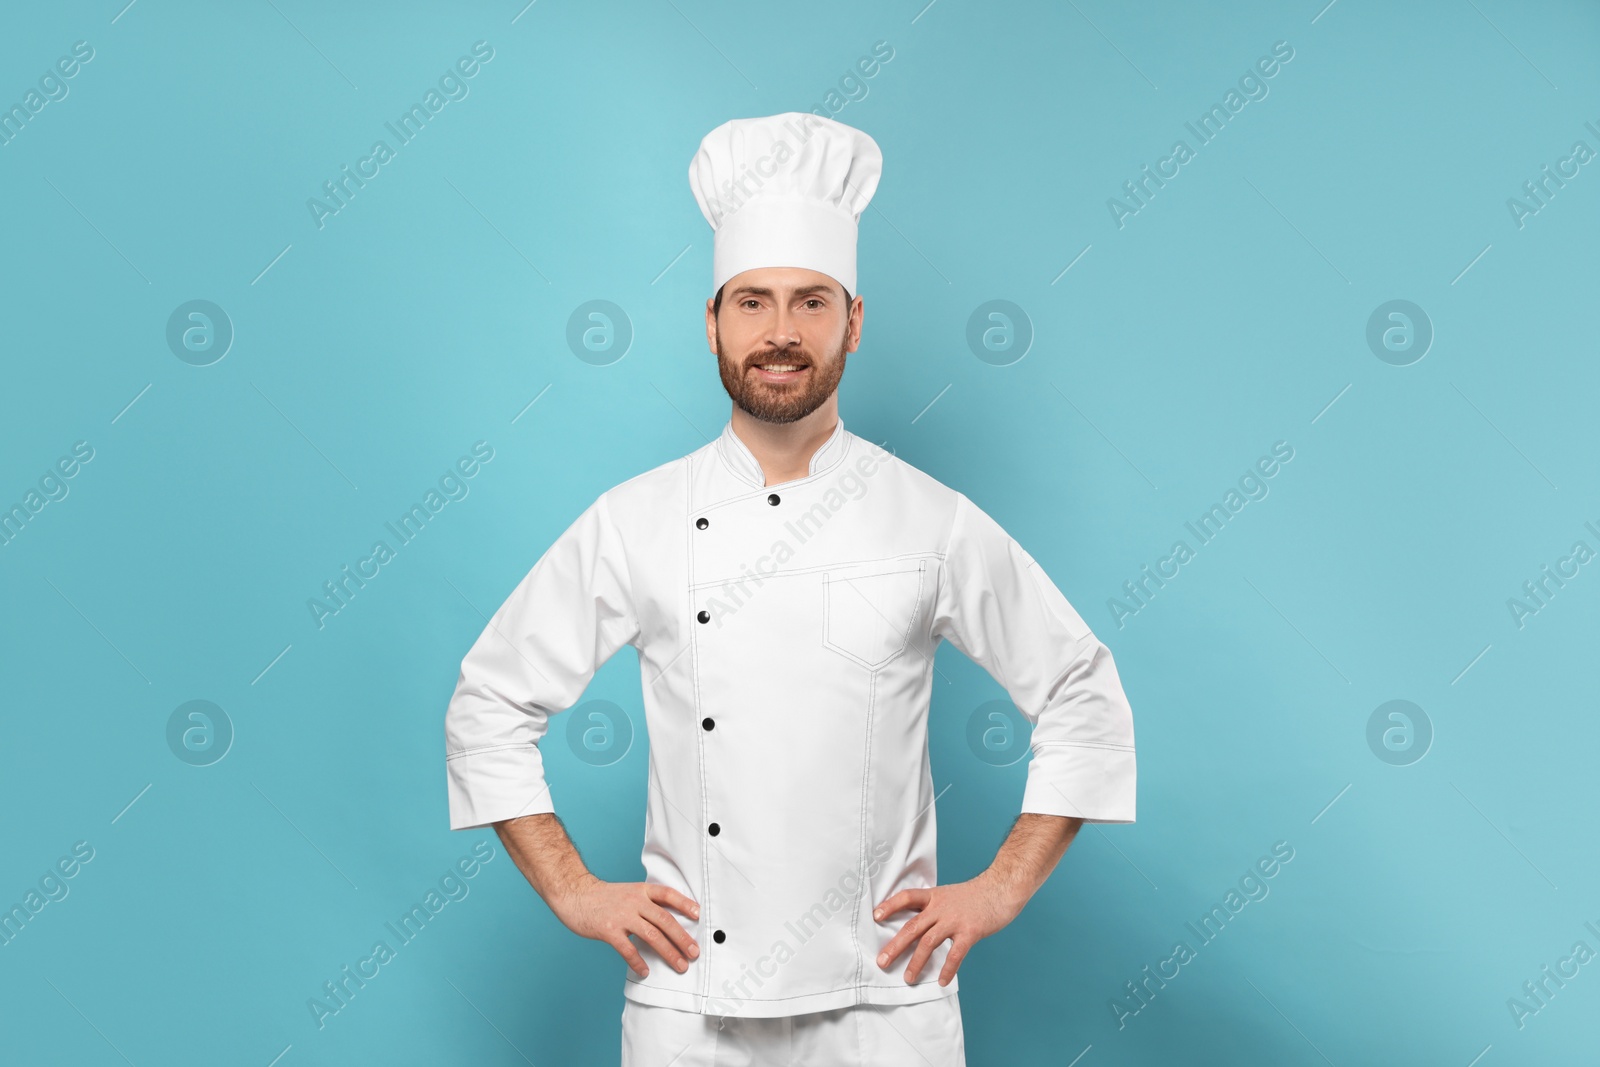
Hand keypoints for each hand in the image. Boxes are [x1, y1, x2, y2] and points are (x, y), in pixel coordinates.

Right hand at [550, 873, 700, 978]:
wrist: (575, 894)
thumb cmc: (604, 897)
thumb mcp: (628, 892)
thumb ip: (646, 903)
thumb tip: (668, 922)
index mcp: (641, 891)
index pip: (668, 895)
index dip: (685, 904)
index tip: (699, 915)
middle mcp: (635, 902)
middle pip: (665, 920)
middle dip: (682, 938)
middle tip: (694, 953)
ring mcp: (622, 916)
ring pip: (652, 936)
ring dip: (668, 953)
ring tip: (680, 965)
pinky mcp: (609, 931)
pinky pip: (628, 950)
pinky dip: (639, 962)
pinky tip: (646, 972)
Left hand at [873, 870, 1022, 985]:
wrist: (1002, 888)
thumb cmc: (976, 894)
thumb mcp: (950, 894)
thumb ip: (934, 906)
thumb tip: (918, 922)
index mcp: (934, 896)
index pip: (907, 897)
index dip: (890, 905)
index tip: (875, 916)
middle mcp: (941, 908)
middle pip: (912, 927)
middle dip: (895, 946)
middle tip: (882, 961)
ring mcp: (955, 920)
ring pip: (929, 942)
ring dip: (916, 962)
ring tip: (908, 978)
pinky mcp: (970, 932)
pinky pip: (955, 954)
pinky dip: (948, 968)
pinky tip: (942, 981)